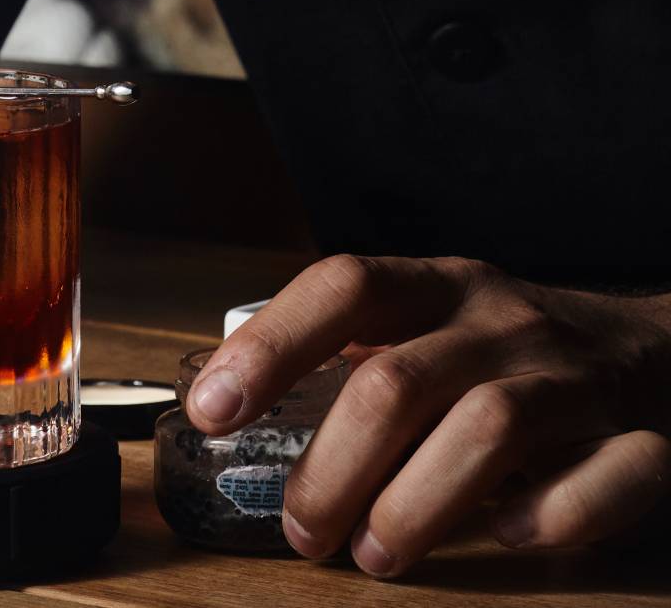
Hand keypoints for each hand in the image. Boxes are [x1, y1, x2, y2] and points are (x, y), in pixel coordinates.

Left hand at [186, 254, 670, 575]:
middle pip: (399, 381)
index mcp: (440, 287)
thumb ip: (356, 358)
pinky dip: (550, 517)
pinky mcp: (641, 438)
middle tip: (301, 528)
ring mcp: (573, 377)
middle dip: (334, 467)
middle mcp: (502, 321)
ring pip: (488, 429)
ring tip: (374, 554)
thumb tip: (236, 404)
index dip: (273, 343)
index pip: (345, 287)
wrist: (658, 354)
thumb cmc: (513, 353)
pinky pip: (604, 476)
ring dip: (416, 506)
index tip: (213, 407)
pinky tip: (508, 537)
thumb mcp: (434, 328)